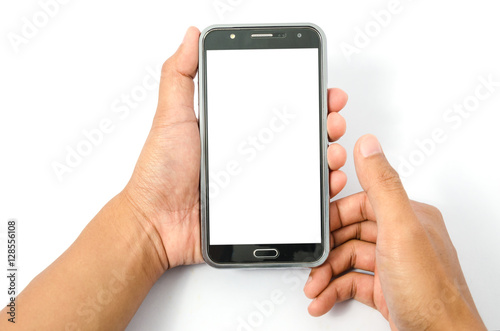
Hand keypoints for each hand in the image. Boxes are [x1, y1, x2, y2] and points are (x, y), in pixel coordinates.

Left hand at [119, 27, 348, 270]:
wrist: (156, 225)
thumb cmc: (160, 173)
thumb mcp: (170, 116)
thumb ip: (180, 76)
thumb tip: (191, 36)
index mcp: (234, 130)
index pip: (277, 108)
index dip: (303, 97)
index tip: (321, 90)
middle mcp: (249, 153)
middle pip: (297, 135)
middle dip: (324, 124)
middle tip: (333, 120)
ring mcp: (258, 181)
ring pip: (303, 165)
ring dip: (327, 154)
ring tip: (332, 151)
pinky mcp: (261, 207)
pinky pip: (297, 197)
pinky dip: (318, 189)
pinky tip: (326, 180)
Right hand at [304, 134, 485, 329]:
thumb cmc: (430, 293)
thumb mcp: (400, 230)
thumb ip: (381, 186)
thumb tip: (368, 145)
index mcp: (408, 217)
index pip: (362, 203)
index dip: (335, 216)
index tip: (317, 225)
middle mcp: (402, 238)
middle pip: (351, 233)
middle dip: (327, 250)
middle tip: (312, 262)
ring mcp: (394, 264)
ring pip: (349, 258)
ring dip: (326, 273)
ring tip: (314, 287)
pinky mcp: (387, 289)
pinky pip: (352, 281)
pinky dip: (334, 290)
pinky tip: (323, 298)